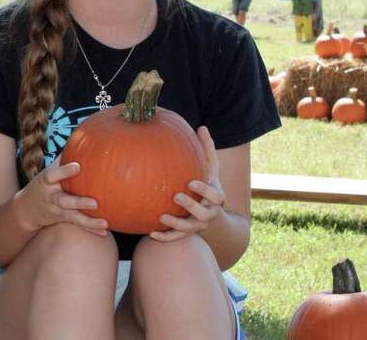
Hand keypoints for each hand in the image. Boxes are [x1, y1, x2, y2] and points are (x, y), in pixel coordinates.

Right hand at [20, 160, 107, 236]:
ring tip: (104, 222)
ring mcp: (56, 210)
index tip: (77, 167)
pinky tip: (105, 232)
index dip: (64, 171)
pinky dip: (90, 229)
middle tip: (94, 202)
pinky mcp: (62, 220)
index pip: (53, 175)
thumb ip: (64, 157)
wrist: (26, 209)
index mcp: (46, 181)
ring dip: (88, 221)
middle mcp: (51, 197)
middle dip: (78, 202)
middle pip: (63, 200)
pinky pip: (77, 225)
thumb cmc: (44, 183)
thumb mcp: (49, 170)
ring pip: (73, 217)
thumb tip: (84, 135)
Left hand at [150, 126, 224, 240]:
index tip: (191, 182)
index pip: (215, 195)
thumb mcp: (210, 169)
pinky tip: (151, 234)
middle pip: (203, 214)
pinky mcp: (186, 235)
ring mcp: (197, 226)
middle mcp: (208, 214)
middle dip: (191, 206)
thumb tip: (202, 127)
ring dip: (175, 224)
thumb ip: (206, 150)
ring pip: (188, 229)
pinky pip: (175, 238)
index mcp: (215, 198)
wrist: (211, 215)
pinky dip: (165, 237)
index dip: (204, 190)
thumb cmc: (206, 185)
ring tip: (161, 216)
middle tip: (176, 196)